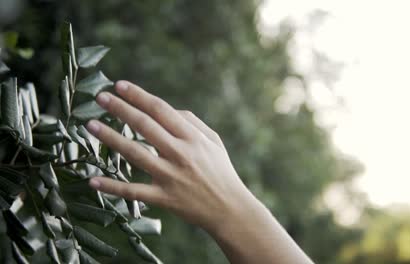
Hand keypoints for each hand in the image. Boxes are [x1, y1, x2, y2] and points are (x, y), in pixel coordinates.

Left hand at [86, 81, 255, 231]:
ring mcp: (171, 176)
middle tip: (99, 97)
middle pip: (144, 125)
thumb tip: (168, 109)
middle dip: (120, 109)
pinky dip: (113, 186)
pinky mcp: (164, 198)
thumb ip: (192, 122)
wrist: (229, 209)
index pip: (161, 110)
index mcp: (192, 137)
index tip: (119, 85)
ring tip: (90, 126)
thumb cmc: (221, 172)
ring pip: (135, 153)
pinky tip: (93, 180)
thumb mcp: (214, 141)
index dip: (138, 96)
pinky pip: (134, 191)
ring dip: (110, 138)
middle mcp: (180, 153)